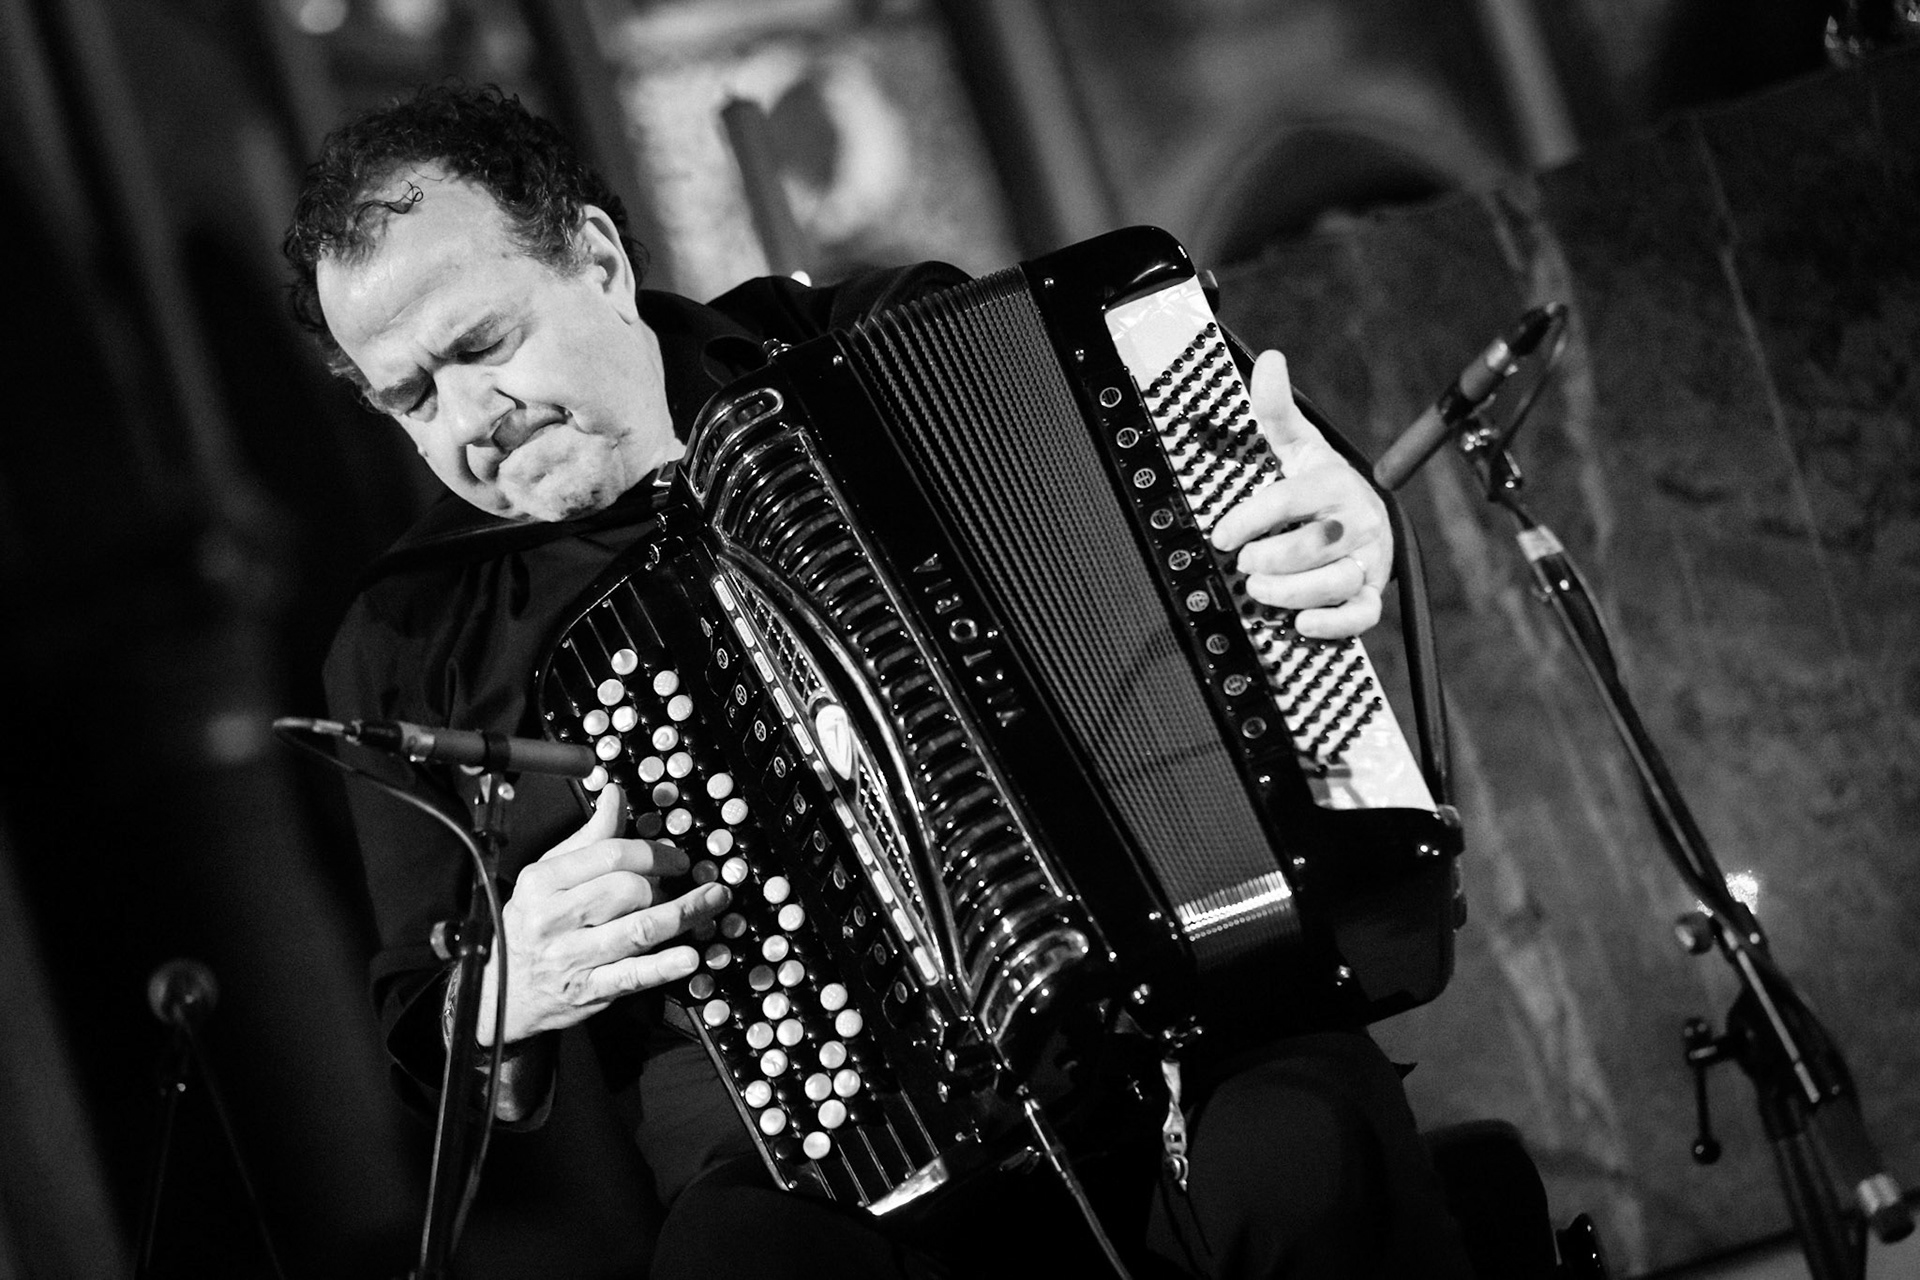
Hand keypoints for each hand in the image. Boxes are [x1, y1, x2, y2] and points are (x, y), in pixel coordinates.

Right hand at [475, 784, 729, 1044]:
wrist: (499, 992)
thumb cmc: (530, 926)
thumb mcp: (547, 876)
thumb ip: (587, 837)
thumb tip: (614, 796)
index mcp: (543, 882)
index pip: (610, 855)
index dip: (653, 852)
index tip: (676, 858)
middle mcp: (554, 918)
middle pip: (627, 889)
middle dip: (664, 884)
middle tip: (681, 885)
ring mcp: (571, 957)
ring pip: (639, 928)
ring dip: (684, 914)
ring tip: (712, 902)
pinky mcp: (588, 991)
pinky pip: (633, 975)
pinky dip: (665, 966)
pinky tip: (689, 956)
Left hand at [1209, 350, 1391, 638]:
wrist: (1366, 521)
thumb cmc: (1322, 486)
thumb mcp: (1299, 448)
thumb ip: (1277, 411)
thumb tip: (1269, 359)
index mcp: (1335, 483)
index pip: (1290, 500)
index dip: (1252, 518)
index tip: (1222, 535)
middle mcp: (1357, 522)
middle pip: (1312, 545)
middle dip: (1270, 558)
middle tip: (1244, 563)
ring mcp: (1368, 559)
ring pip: (1334, 582)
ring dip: (1290, 592)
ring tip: (1259, 589)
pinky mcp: (1372, 594)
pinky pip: (1361, 616)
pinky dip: (1332, 624)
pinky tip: (1302, 623)